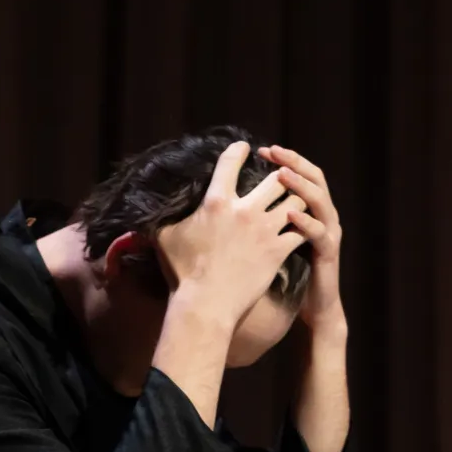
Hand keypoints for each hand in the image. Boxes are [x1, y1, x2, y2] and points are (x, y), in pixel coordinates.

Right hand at [153, 141, 307, 327]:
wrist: (205, 304)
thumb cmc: (182, 272)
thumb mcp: (165, 238)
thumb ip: (161, 219)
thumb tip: (145, 212)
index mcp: (216, 202)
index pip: (230, 163)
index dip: (239, 151)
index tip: (246, 147)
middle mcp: (245, 210)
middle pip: (277, 180)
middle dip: (281, 177)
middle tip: (281, 179)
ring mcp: (265, 230)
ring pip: (296, 202)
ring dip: (298, 202)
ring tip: (296, 205)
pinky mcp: (278, 251)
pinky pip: (302, 232)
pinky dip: (305, 229)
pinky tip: (304, 231)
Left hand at [264, 144, 344, 336]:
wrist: (313, 307)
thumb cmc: (288, 272)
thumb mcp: (273, 239)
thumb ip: (261, 219)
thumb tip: (229, 202)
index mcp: (309, 208)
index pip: (299, 173)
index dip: (282, 159)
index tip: (259, 149)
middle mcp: (323, 215)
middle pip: (313, 177)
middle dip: (292, 163)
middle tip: (272, 152)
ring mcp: (328, 232)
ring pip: (320, 200)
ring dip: (300, 185)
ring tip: (282, 175)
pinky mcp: (328, 253)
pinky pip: (319, 233)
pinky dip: (306, 221)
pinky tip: (290, 214)